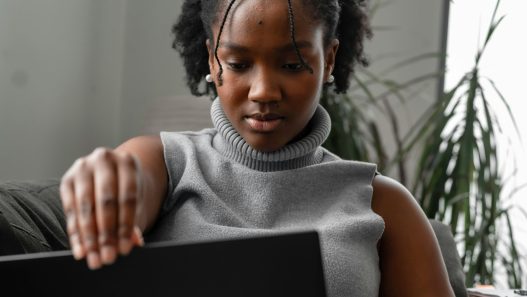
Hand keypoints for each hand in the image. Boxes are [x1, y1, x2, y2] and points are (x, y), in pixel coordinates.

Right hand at [60, 147, 143, 269]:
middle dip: (107, 233)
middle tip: (108, 257)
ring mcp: (83, 167)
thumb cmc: (127, 191)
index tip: (125, 248)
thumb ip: (134, 220)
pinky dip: (76, 234)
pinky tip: (81, 250)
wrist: (112, 172)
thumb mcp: (136, 202)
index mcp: (128, 162)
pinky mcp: (66, 179)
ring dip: (90, 236)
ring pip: (86, 207)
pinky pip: (70, 211)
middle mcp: (104, 159)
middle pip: (106, 201)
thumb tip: (134, 242)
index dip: (126, 225)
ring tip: (95, 258)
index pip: (128, 197)